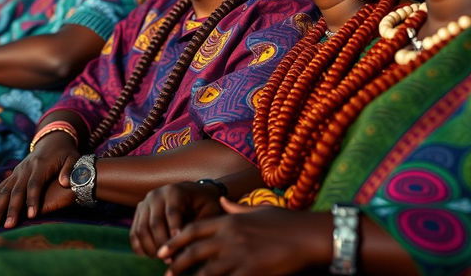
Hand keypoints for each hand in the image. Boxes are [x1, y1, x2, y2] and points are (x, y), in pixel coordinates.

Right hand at [0, 130, 79, 228]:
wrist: (53, 139)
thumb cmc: (65, 152)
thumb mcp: (73, 157)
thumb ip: (69, 169)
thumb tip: (65, 182)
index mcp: (40, 165)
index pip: (35, 185)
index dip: (32, 200)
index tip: (32, 216)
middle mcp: (26, 168)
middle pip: (16, 190)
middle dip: (10, 209)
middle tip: (5, 226)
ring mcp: (18, 171)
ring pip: (4, 190)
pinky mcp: (14, 173)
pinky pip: (1, 186)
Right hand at [130, 181, 223, 257]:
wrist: (195, 194)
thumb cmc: (205, 204)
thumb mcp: (209, 211)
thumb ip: (199, 226)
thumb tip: (186, 246)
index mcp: (175, 191)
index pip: (172, 213)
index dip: (175, 234)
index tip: (181, 252)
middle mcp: (157, 194)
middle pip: (154, 224)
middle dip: (163, 245)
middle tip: (173, 261)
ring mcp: (146, 202)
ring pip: (141, 229)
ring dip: (151, 248)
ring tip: (164, 259)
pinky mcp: (139, 211)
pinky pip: (134, 232)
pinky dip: (140, 247)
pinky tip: (153, 255)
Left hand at [158, 198, 331, 275]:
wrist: (307, 236)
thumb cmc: (284, 222)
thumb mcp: (257, 209)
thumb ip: (236, 208)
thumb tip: (222, 201)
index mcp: (229, 221)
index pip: (194, 230)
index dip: (176, 241)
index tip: (163, 250)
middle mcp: (229, 238)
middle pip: (194, 252)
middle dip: (177, 264)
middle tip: (165, 273)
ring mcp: (239, 257)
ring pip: (206, 272)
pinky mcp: (251, 273)